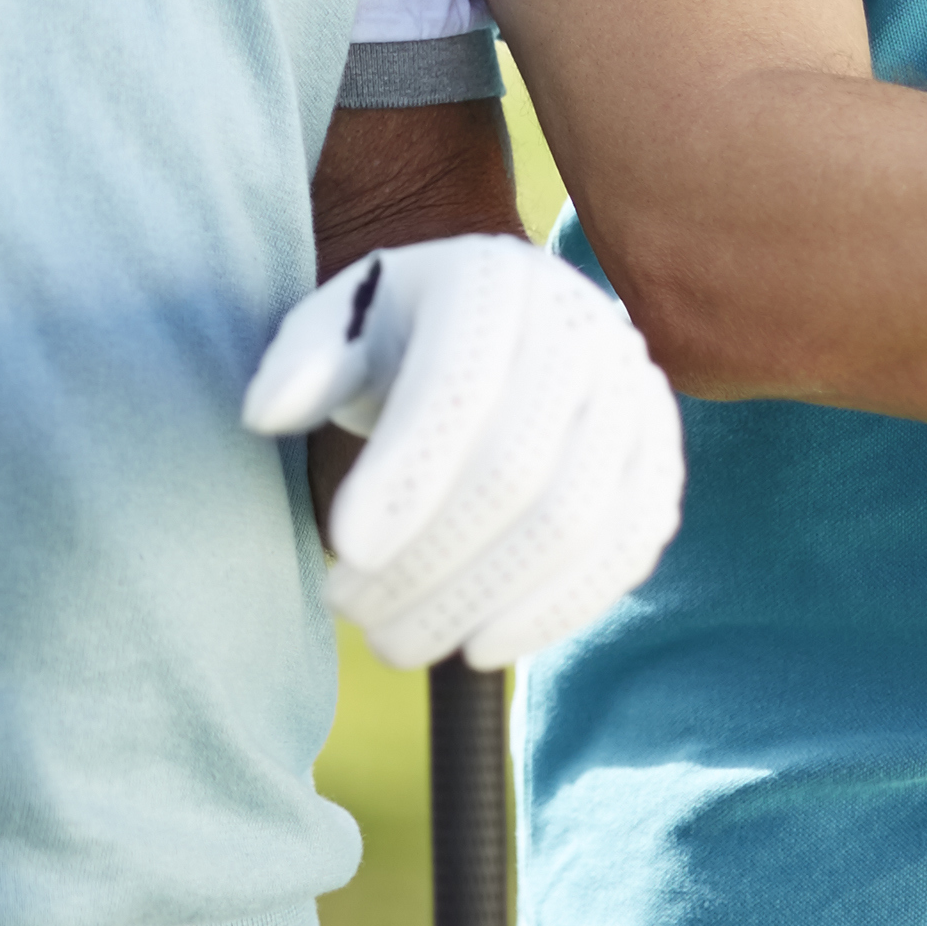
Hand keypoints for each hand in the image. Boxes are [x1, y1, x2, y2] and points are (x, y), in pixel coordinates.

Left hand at [242, 236, 683, 669]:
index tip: (343, 550)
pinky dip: (556, 610)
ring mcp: (636, 397)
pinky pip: (627, 549)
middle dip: (429, 559)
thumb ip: (302, 361)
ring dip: (480, 599)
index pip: (460, 385)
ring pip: (574, 521)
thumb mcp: (341, 324)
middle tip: (354, 613)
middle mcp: (584, 328)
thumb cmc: (403, 335)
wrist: (504, 326)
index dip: (405, 473)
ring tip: (398, 641)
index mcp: (495, 279)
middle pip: (515, 468)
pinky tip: (482, 646)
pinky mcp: (660, 462)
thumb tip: (267, 413)